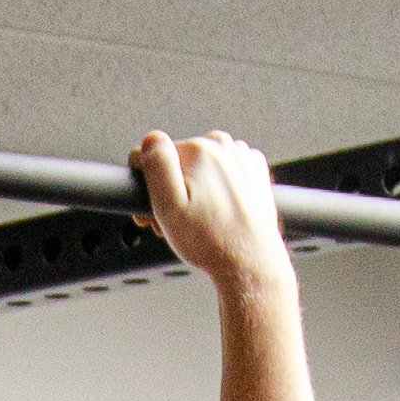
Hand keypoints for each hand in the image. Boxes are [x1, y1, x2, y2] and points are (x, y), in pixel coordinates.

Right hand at [135, 131, 295, 301]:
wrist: (248, 260)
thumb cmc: (211, 240)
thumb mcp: (168, 206)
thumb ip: (155, 165)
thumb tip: (150, 140)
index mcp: (199, 149)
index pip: (152, 154)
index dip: (146, 184)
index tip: (153, 209)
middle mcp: (223, 145)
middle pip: (178, 160)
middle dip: (170, 188)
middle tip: (175, 220)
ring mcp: (241, 155)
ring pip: (200, 165)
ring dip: (193, 189)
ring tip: (198, 218)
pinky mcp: (253, 168)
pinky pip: (222, 171)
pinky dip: (216, 188)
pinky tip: (217, 210)